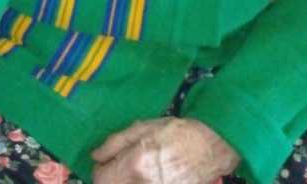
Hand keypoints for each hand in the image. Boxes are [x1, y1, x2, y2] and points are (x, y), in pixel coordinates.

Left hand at [91, 117, 238, 183]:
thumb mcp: (143, 128)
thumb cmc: (176, 132)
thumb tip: (96, 156)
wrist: (210, 146)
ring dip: (128, 181)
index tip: (106, 163)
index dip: (100, 170)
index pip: (101, 179)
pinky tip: (149, 177)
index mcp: (135, 165)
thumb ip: (115, 143)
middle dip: (113, 179)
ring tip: (138, 171)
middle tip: (122, 168)